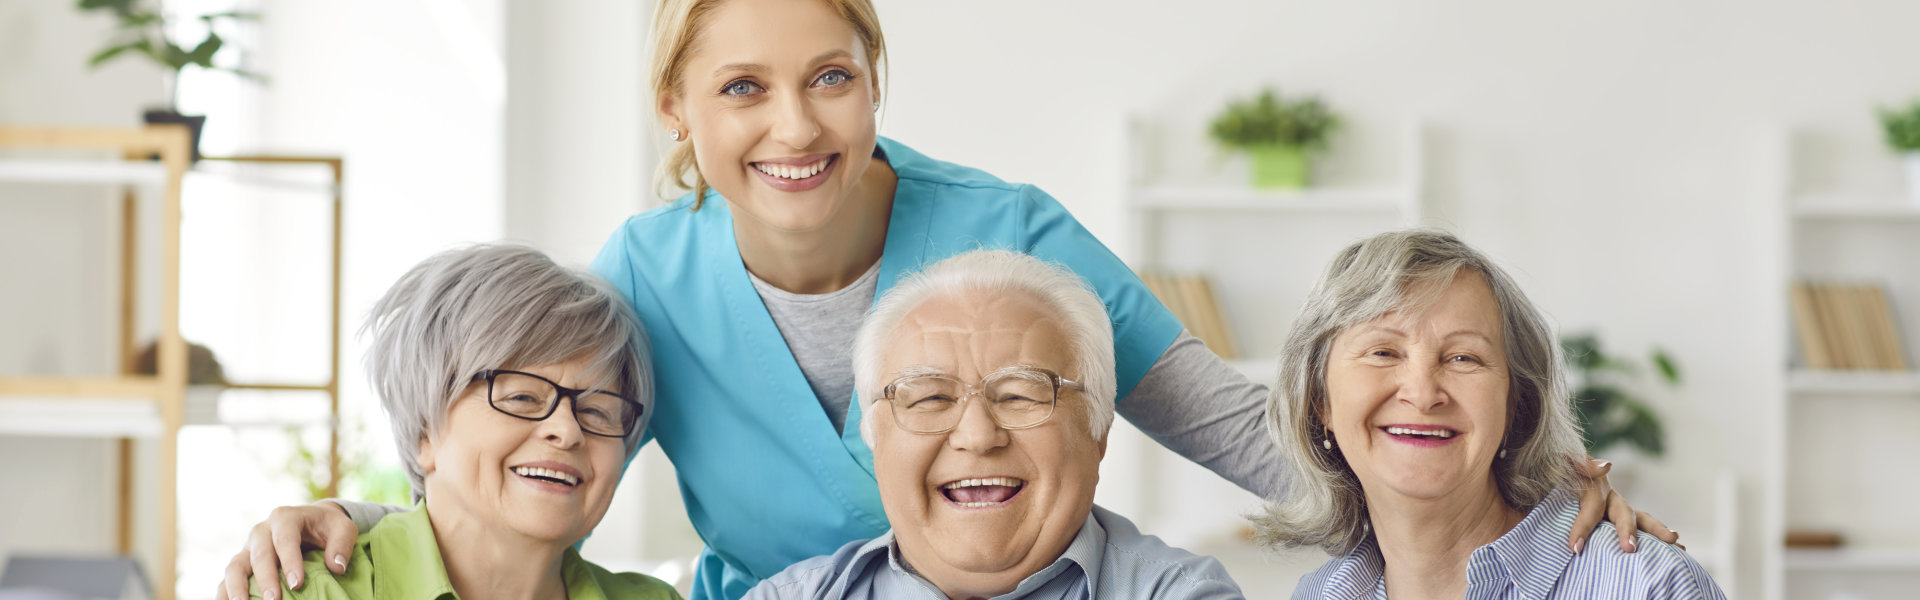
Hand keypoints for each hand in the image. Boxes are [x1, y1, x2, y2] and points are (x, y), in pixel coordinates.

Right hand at [215, 503, 358, 599]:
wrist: (311, 521)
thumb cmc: (327, 527)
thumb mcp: (343, 528)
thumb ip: (342, 544)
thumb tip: (337, 567)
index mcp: (286, 518)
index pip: (285, 539)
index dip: (290, 561)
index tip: (297, 584)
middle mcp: (262, 531)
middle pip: (260, 555)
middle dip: (265, 579)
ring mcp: (248, 547)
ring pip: (235, 566)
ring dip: (237, 588)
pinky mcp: (242, 561)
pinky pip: (228, 577)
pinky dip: (224, 592)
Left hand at [1569, 457, 1682, 553]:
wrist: (1559, 475)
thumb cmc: (1558, 473)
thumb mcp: (1564, 465)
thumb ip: (1580, 463)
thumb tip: (1607, 466)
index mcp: (1593, 485)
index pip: (1592, 506)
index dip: (1583, 526)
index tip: (1575, 547)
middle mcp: (1610, 498)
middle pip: (1624, 512)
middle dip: (1627, 529)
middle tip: (1629, 548)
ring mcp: (1618, 510)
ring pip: (1641, 520)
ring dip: (1657, 531)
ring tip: (1674, 540)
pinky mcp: (1620, 522)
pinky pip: (1642, 531)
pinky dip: (1659, 540)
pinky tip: (1679, 551)